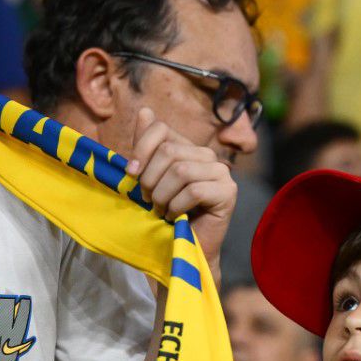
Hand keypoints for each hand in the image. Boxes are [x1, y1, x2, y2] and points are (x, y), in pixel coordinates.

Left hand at [126, 108, 235, 285]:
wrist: (184, 249)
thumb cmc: (165, 215)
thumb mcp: (149, 178)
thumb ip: (148, 147)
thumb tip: (146, 111)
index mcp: (189, 148)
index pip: (160, 130)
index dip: (141, 149)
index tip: (131, 174)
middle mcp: (208, 156)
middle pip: (169, 151)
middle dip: (151, 179)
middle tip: (148, 200)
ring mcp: (222, 173)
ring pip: (181, 171)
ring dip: (163, 195)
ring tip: (161, 210)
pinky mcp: (229, 193)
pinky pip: (195, 190)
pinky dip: (178, 206)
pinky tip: (176, 217)